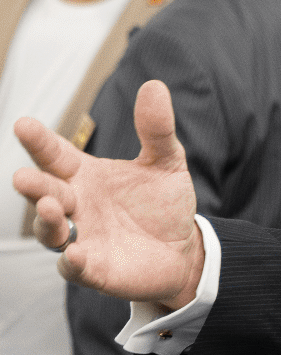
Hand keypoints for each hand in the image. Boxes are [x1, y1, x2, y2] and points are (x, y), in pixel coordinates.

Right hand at [12, 80, 205, 308]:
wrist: (183, 249)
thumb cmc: (163, 204)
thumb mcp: (166, 162)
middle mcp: (75, 205)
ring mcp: (80, 237)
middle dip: (33, 186)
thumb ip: (156, 129)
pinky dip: (72, 262)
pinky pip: (74, 268)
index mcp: (85, 175)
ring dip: (46, 220)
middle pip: (45, 192)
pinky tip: (75, 254)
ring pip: (49, 230)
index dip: (38, 141)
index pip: (55, 155)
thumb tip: (154, 86)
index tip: (23, 125)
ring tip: (52, 207)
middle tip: (23, 177)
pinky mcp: (93, 269)